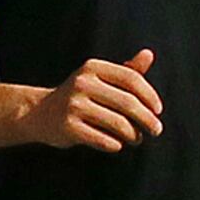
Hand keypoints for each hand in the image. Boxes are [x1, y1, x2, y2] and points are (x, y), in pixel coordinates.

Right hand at [26, 47, 160, 151]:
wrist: (40, 113)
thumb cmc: (80, 96)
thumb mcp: (100, 78)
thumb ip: (126, 70)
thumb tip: (149, 54)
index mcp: (93, 68)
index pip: (131, 79)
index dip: (150, 96)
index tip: (158, 111)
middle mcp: (82, 83)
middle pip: (128, 104)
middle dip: (148, 120)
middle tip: (156, 130)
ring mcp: (74, 105)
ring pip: (119, 125)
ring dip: (134, 136)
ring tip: (137, 139)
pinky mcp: (69, 126)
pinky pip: (105, 141)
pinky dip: (117, 145)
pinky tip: (118, 144)